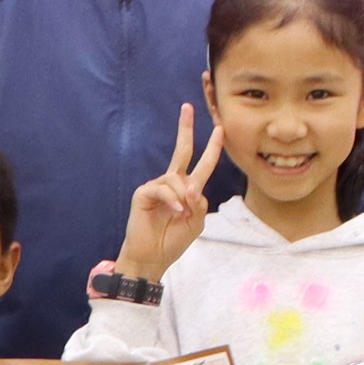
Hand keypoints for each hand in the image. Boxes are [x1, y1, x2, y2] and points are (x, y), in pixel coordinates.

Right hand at [116, 106, 219, 282]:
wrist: (153, 256)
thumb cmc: (173, 241)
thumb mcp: (197, 221)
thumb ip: (200, 202)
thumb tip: (192, 188)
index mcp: (187, 189)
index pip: (202, 164)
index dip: (211, 147)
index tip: (219, 129)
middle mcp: (172, 183)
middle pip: (182, 150)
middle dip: (185, 129)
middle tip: (187, 107)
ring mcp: (157, 186)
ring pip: (177, 179)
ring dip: (184, 198)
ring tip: (181, 215)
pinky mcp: (144, 192)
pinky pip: (163, 189)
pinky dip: (173, 201)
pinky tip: (174, 213)